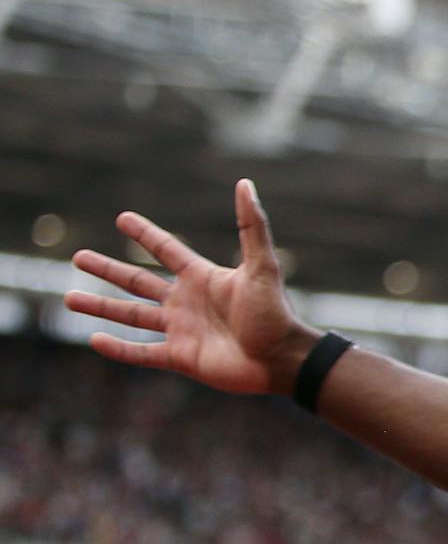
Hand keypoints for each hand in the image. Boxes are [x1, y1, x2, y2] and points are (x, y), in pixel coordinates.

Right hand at [66, 180, 317, 394]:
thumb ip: (251, 226)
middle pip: (138, 282)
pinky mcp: (180, 357)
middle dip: (108, 270)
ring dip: (101, 307)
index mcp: (203, 278)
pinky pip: (141, 352)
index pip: (167, 250)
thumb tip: (245, 184)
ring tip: (69, 298)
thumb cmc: (274, 312)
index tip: (122, 218)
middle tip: (78, 257)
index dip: (145, 234)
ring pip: (131, 316)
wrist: (281, 359)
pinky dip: (118, 349)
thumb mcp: (261, 266)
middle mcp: (187, 302)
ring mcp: (182, 330)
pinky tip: (94, 340)